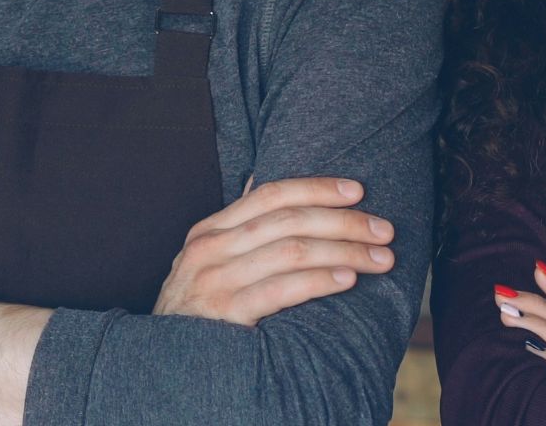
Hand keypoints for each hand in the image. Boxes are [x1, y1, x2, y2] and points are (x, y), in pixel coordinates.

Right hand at [153, 176, 395, 325]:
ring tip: (380, 259)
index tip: (358, 190)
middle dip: (345, 222)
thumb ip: (238, 226)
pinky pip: (282, 290)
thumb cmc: (197, 311)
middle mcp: (210, 250)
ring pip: (293, 252)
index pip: (271, 194)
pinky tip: (347, 280)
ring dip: (345, 252)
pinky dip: (319, 282)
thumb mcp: (208, 262)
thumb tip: (258, 178)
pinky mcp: (225, 316)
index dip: (318, 188)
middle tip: (385, 230)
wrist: (161, 368)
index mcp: (210, 230)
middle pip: (289, 220)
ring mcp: (215, 282)